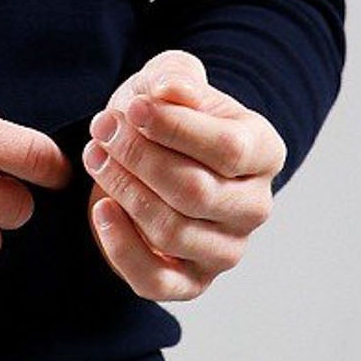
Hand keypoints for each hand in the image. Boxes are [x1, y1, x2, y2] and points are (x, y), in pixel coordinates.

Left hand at [83, 49, 285, 300]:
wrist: (153, 152)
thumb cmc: (166, 115)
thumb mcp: (169, 82)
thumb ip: (174, 78)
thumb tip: (172, 91)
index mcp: (264, 152)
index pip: (228, 148)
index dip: (174, 128)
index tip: (131, 108)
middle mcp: (255, 206)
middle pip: (196, 192)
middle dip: (139, 157)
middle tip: (102, 129)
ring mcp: (227, 250)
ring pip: (173, 232)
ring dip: (124, 191)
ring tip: (95, 157)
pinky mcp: (192, 283)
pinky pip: (156, 280)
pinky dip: (121, 246)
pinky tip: (101, 209)